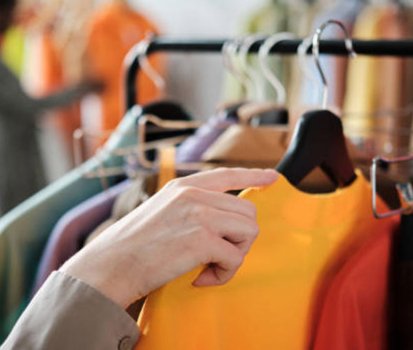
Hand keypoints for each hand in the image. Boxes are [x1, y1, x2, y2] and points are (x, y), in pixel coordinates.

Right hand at [60, 168, 277, 307]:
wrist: (109, 265)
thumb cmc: (133, 245)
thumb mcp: (162, 211)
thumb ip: (191, 207)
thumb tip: (222, 218)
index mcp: (184, 187)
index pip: (228, 175)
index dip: (254, 175)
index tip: (272, 177)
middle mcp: (194, 195)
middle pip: (247, 212)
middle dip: (239, 238)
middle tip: (216, 256)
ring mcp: (200, 214)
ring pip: (249, 232)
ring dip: (234, 255)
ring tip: (209, 266)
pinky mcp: (202, 239)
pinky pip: (236, 258)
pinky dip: (224, 274)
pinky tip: (200, 278)